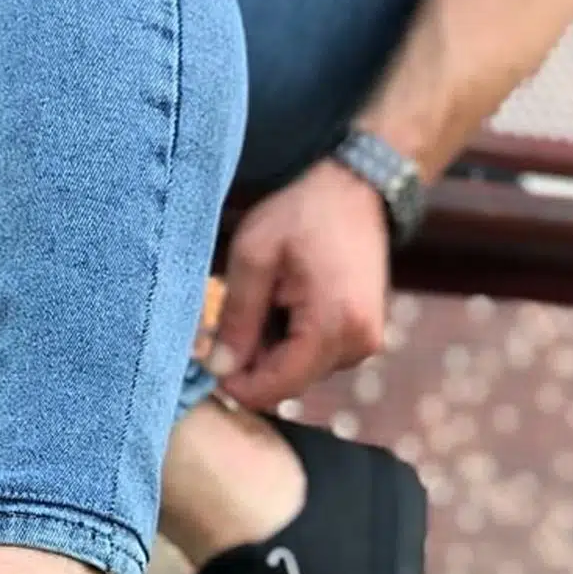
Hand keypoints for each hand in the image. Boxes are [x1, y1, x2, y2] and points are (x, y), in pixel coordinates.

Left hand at [207, 158, 389, 409]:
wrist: (355, 185)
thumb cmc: (302, 213)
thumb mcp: (254, 258)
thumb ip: (236, 319)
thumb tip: (218, 370)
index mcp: (333, 325)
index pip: (276, 387)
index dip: (235, 383)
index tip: (207, 358)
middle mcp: (358, 343)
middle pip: (288, 383)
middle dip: (251, 363)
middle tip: (228, 319)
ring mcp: (366, 341)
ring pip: (300, 372)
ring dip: (270, 350)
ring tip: (263, 300)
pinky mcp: (364, 334)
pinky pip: (316, 356)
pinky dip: (291, 341)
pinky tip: (282, 303)